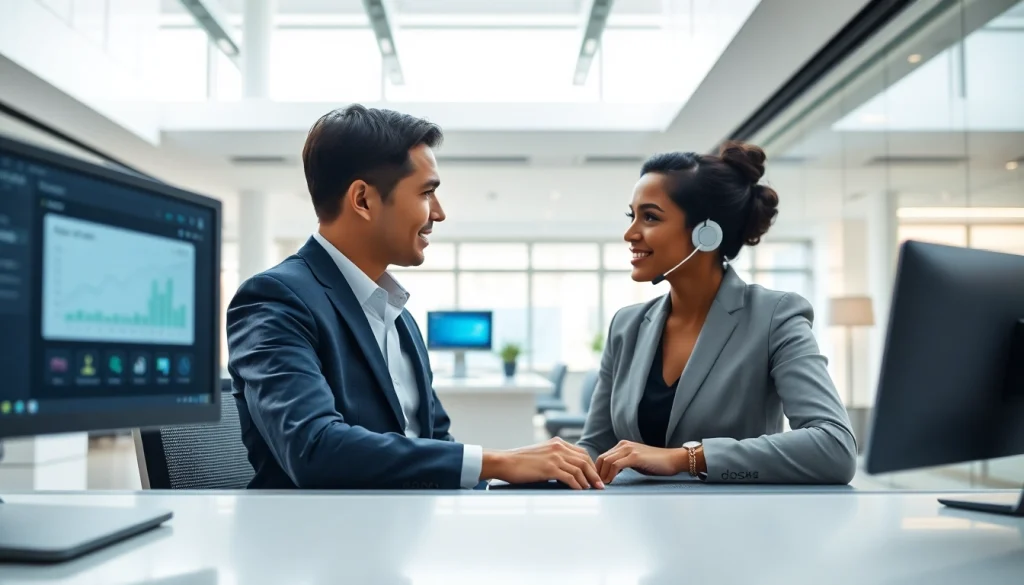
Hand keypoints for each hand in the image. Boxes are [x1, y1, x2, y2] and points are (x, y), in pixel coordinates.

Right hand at [482, 437, 604, 489]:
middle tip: (600, 485)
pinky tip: (580, 491)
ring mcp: (554, 457)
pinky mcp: (550, 468)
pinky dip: (578, 485)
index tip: (594, 476)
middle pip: (584, 460)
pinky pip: (570, 477)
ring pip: (579, 469)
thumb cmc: (520, 461)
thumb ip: (555, 458)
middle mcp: (558, 447)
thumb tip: (567, 471)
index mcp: (557, 443)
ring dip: (588, 481)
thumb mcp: (541, 454)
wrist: (505, 462)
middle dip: (594, 474)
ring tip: (593, 490)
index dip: (591, 465)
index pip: (581, 453)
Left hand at [596, 441, 686, 483]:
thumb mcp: (635, 461)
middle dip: (597, 473)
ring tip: (602, 485)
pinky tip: (610, 482)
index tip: (597, 481)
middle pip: (602, 458)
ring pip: (607, 461)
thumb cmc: (655, 463)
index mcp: (623, 445)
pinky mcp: (635, 456)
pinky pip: (616, 465)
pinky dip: (610, 474)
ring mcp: (629, 449)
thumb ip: (623, 463)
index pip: (603, 457)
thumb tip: (610, 473)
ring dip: (602, 475)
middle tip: (596, 485)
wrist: (672, 460)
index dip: (597, 470)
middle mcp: (624, 445)